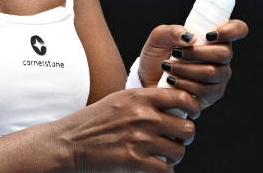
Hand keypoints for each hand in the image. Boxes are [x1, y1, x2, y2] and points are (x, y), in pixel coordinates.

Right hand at [55, 87, 199, 171]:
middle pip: (187, 128)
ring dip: (174, 155)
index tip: (191, 114)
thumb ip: (145, 100)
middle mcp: (143, 116)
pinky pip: (165, 170)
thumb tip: (173, 105)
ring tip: (164, 154)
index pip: (182, 97)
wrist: (69, 142)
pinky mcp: (134, 161)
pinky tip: (155, 166)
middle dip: (185, 136)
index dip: (193, 107)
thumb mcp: (119, 99)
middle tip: (176, 138)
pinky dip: (164, 170)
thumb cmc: (93, 121)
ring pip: (178, 151)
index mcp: (140, 97)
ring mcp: (140, 139)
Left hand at [136, 20, 248, 109]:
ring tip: (169, 67)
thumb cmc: (156, 56)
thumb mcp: (159, 37)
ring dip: (187, 69)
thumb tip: (191, 38)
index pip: (238, 29)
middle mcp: (221, 57)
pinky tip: (172, 81)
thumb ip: (173, 31)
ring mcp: (219, 77)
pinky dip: (185, 85)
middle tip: (176, 53)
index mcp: (213, 37)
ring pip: (214, 73)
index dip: (232, 29)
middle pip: (225, 53)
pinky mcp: (212, 95)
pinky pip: (205, 91)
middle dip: (196, 53)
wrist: (146, 81)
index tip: (210, 34)